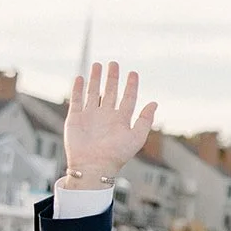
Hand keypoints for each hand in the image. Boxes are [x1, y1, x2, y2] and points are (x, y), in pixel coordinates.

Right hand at [63, 62, 158, 185]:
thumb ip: (145, 120)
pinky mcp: (75, 118)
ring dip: (95, 79)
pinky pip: (76, 100)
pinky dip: (77, 89)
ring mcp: (90, 116)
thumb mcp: (136, 137)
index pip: (128, 98)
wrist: (93, 166)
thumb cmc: (116, 155)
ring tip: (98, 65)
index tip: (133, 73)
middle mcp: (106, 116)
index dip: (131, 86)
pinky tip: (80, 77)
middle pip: (110, 92)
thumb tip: (154, 103)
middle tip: (114, 64)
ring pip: (93, 93)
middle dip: (112, 78)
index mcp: (121, 120)